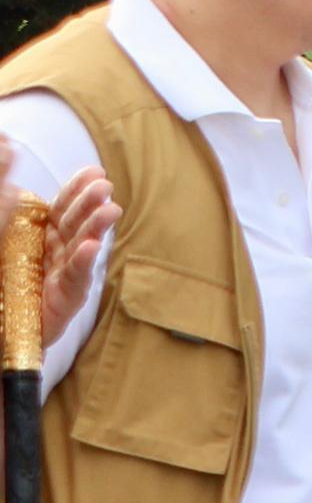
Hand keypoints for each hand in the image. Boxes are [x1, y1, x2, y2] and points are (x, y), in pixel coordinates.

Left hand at [0, 147, 118, 351]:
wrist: (3, 331)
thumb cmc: (5, 287)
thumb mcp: (6, 242)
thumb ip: (10, 217)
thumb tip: (13, 186)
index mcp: (44, 236)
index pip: (63, 207)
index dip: (77, 189)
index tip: (94, 171)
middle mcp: (59, 252)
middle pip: (76, 222)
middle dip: (92, 203)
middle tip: (105, 187)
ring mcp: (65, 274)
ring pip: (83, 246)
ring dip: (97, 227)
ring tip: (110, 211)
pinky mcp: (66, 299)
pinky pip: (75, 277)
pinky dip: (82, 261)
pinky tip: (91, 247)